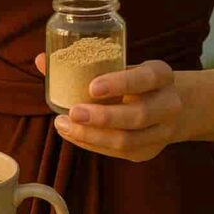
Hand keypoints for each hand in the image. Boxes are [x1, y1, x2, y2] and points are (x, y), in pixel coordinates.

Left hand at [34, 53, 183, 162]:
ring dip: (93, 136)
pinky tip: (73, 135)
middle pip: (138, 116)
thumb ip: (86, 63)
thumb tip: (41, 60)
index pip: (146, 78)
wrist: (172, 104)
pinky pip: (119, 152)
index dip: (121, 83)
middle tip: (73, 112)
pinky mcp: (148, 151)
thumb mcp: (123, 65)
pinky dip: (93, 144)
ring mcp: (162, 132)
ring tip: (65, 126)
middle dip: (103, 117)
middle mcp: (169, 104)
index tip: (92, 86)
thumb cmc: (135, 80)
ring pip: (128, 140)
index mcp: (162, 75)